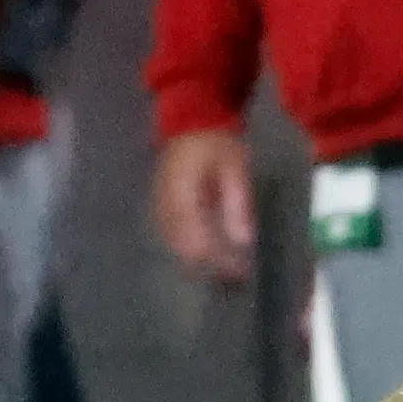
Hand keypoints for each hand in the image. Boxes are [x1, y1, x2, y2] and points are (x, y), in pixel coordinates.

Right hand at [155, 128, 256, 283]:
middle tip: (238, 278)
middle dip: (211, 268)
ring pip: (177, 249)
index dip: (219, 263)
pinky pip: (173, 239)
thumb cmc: (215, 143)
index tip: (242, 273)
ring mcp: (158, 210)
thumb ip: (238, 203)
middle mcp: (164, 208)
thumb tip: (244, 243)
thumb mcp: (234, 167)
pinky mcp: (160, 210)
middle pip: (184, 252)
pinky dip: (192, 250)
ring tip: (228, 272)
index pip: (197, 243)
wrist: (189, 122)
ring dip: (201, 262)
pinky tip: (211, 254)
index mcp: (181, 197)